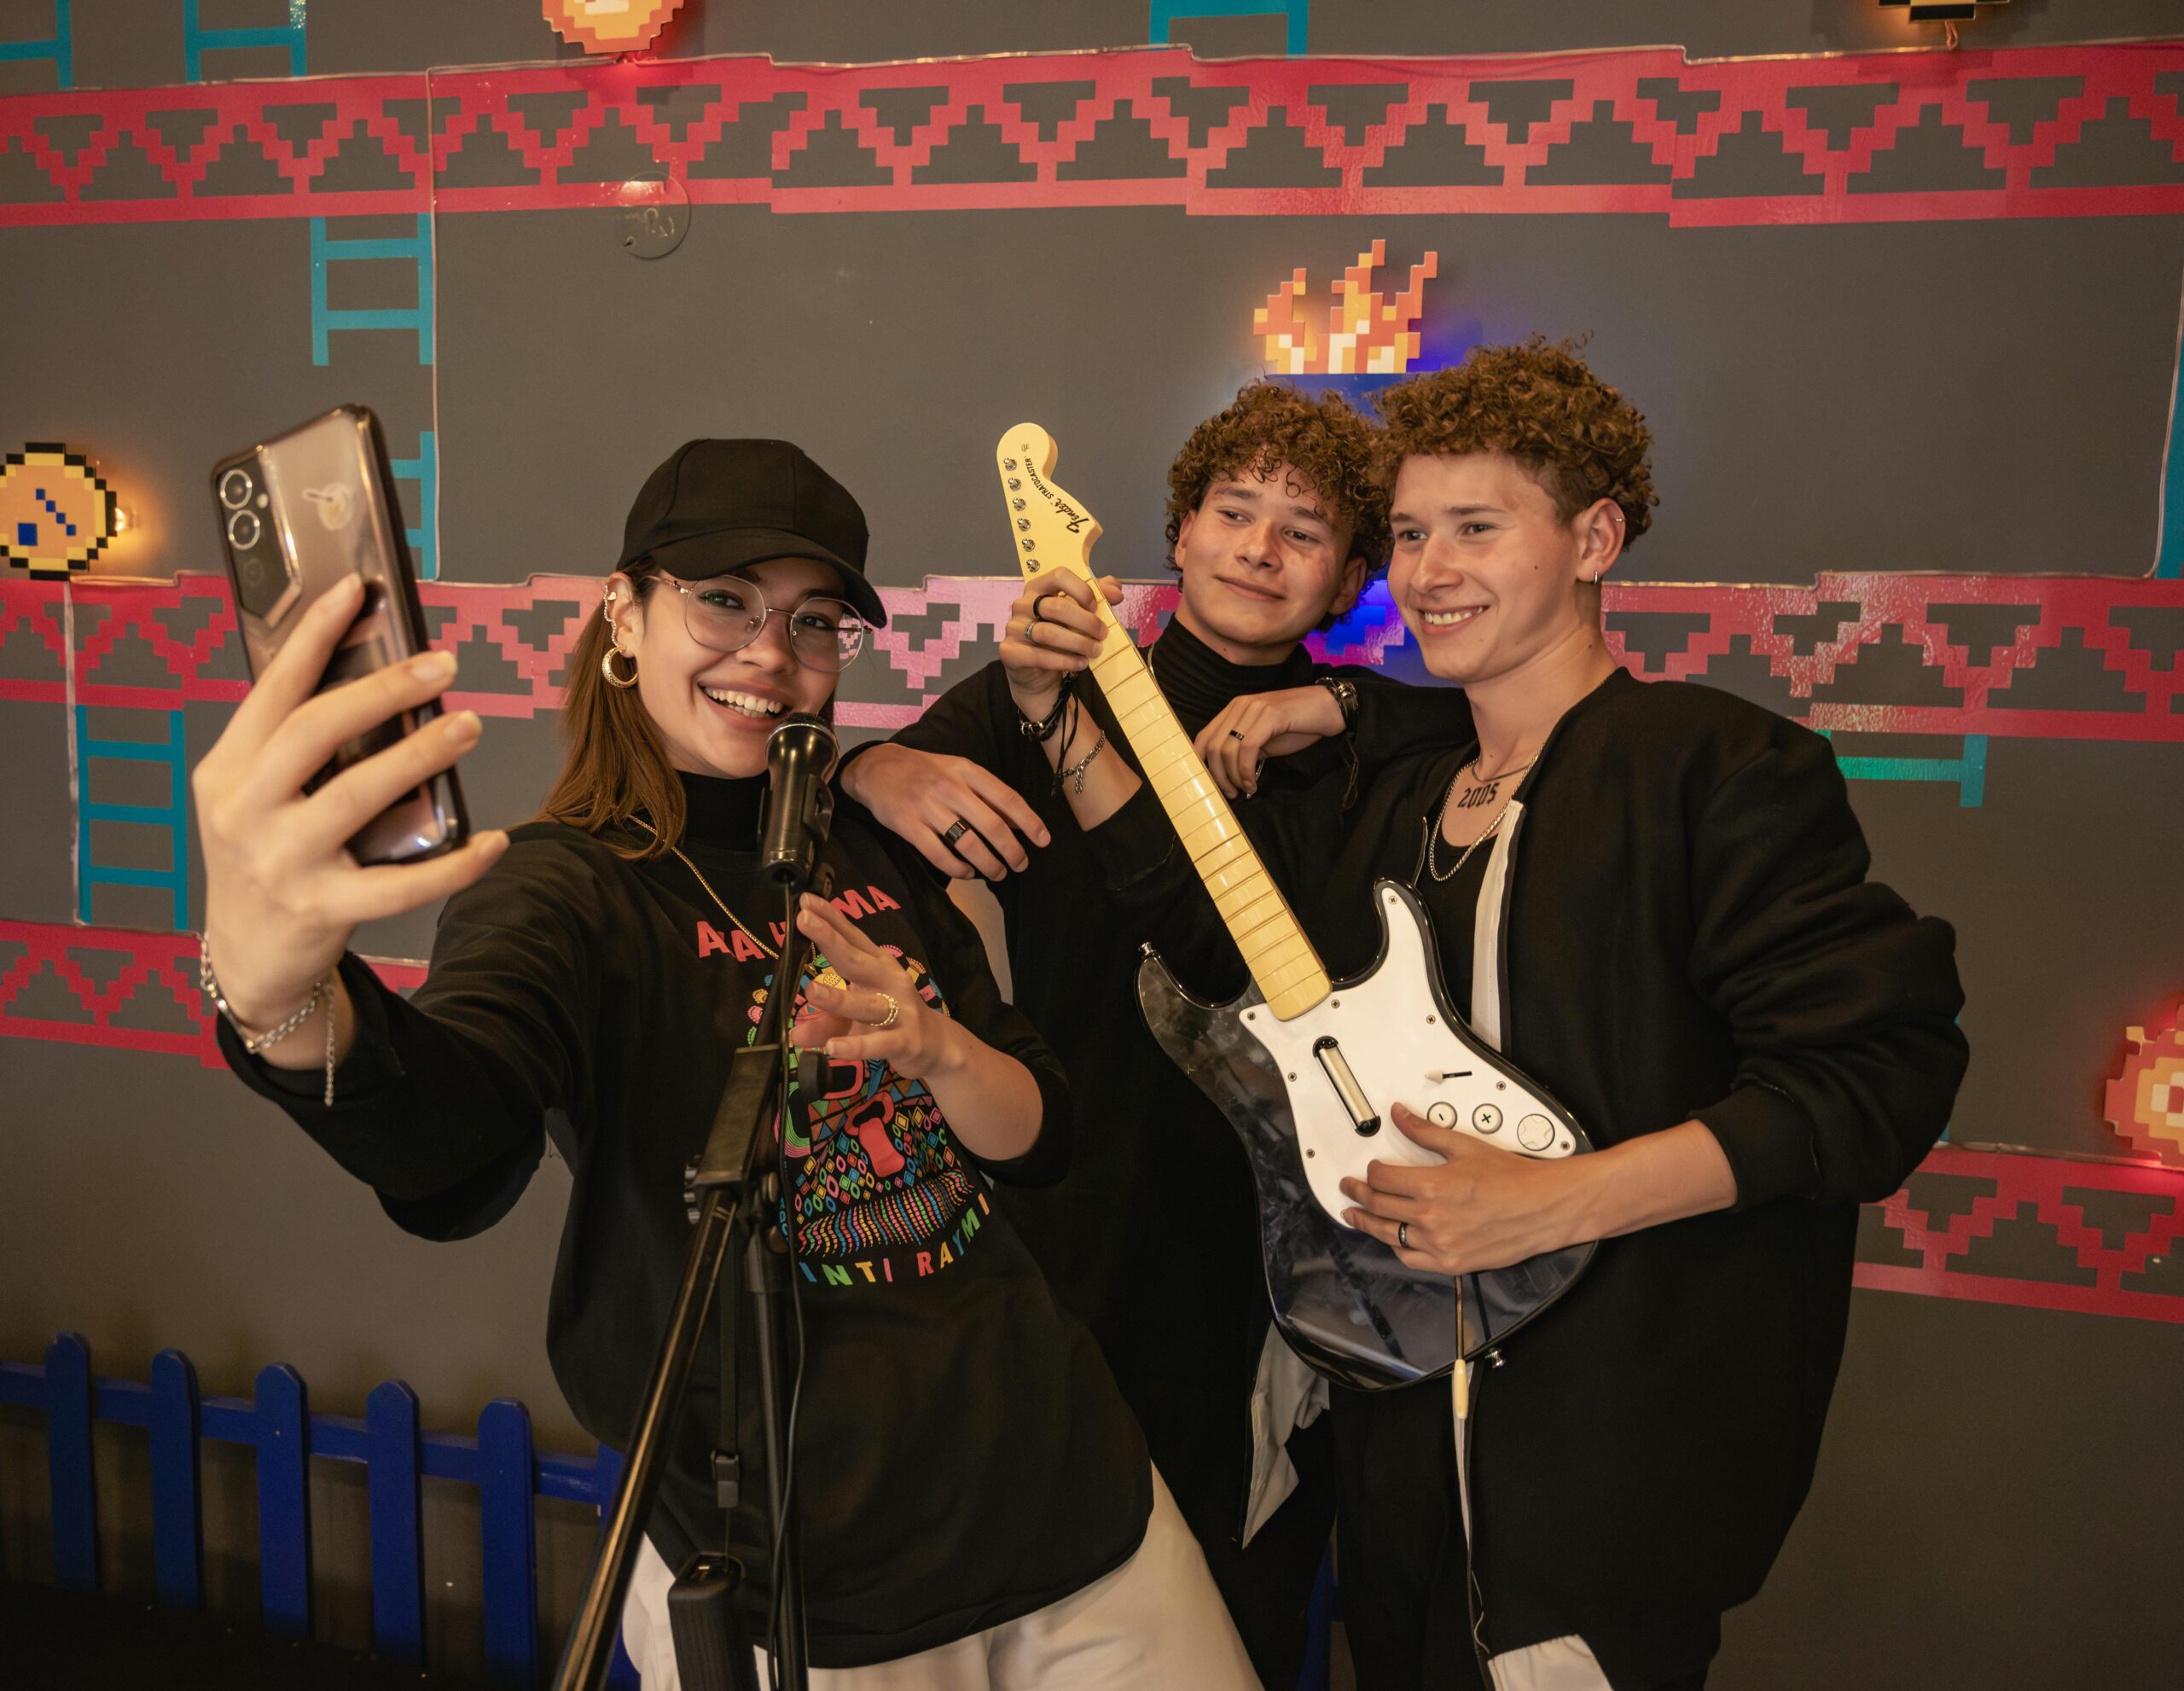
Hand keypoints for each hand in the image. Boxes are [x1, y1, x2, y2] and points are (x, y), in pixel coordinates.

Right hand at [193, 574, 507, 1026]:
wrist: (247, 953)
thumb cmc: (265, 855)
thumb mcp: (255, 794)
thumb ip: (294, 746)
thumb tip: (372, 676)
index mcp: (228, 769)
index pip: (274, 689)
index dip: (315, 635)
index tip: (357, 590)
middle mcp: (245, 810)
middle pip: (316, 731)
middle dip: (383, 690)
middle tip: (443, 664)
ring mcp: (281, 862)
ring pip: (357, 795)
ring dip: (420, 755)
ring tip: (469, 724)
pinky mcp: (321, 909)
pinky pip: (400, 885)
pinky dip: (454, 864)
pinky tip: (494, 841)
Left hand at [789, 893, 965, 1080]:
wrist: (935, 1045)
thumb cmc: (891, 1021)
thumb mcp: (854, 1018)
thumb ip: (825, 1022)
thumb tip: (795, 1035)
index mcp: (876, 967)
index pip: (851, 938)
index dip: (830, 918)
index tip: (805, 901)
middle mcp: (889, 982)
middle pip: (856, 959)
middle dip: (830, 940)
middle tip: (804, 920)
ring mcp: (900, 1011)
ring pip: (866, 1005)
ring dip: (839, 999)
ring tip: (812, 991)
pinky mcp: (905, 1040)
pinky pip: (878, 1043)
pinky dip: (856, 1046)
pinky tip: (832, 1048)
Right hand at [842, 744, 1049, 881]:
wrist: (875, 768)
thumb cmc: (924, 770)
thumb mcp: (957, 770)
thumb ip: (985, 793)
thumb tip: (1017, 822)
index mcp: (966, 771)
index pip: (1007, 798)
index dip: (1029, 822)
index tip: (1043, 840)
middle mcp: (950, 788)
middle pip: (992, 826)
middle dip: (1013, 851)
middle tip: (1021, 864)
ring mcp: (928, 807)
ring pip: (969, 844)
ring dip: (989, 865)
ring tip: (998, 873)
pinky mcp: (909, 827)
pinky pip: (940, 855)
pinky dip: (959, 869)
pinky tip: (968, 873)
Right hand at [998, 573, 1121, 720]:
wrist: (1037, 673)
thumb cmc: (1060, 638)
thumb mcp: (1079, 615)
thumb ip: (1098, 598)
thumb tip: (1116, 590)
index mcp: (1038, 588)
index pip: (1059, 576)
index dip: (1081, 590)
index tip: (1096, 607)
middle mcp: (1022, 604)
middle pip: (1056, 607)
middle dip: (1086, 622)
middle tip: (1103, 634)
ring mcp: (1013, 628)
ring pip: (1049, 633)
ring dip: (1078, 643)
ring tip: (1095, 651)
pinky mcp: (1011, 652)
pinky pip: (1039, 656)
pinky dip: (1064, 661)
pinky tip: (1080, 664)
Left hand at [1191, 684, 1343, 798]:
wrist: (1329, 708)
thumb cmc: (1299, 726)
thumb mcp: (1265, 739)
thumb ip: (1244, 750)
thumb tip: (1227, 774)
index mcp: (1235, 709)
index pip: (1203, 737)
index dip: (1202, 764)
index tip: (1211, 785)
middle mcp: (1240, 705)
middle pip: (1212, 746)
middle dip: (1218, 776)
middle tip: (1231, 793)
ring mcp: (1254, 707)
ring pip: (1227, 749)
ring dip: (1234, 777)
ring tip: (1246, 789)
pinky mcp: (1270, 714)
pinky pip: (1248, 748)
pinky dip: (1247, 771)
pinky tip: (1253, 783)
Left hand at [1339, 1104, 1587, 1274]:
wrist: (1544, 1207)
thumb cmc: (1512, 1177)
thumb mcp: (1465, 1146)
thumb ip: (1425, 1132)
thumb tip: (1400, 1115)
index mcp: (1431, 1186)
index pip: (1382, 1178)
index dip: (1371, 1172)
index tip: (1369, 1169)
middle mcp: (1430, 1218)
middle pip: (1379, 1205)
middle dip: (1358, 1195)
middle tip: (1349, 1189)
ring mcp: (1439, 1244)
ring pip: (1389, 1234)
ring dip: (1368, 1223)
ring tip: (1355, 1215)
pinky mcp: (1451, 1263)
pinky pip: (1411, 1258)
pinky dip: (1397, 1248)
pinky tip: (1391, 1240)